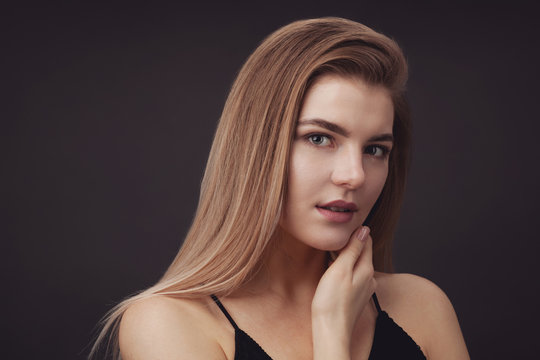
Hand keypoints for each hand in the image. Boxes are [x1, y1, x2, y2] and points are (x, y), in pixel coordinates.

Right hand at [311, 226, 375, 358]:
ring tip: (332, 252)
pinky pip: (353, 276)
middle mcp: (369, 278)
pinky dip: (344, 269)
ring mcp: (364, 289)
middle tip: (335, 236)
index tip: (342, 227)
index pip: (366, 240)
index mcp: (366, 268)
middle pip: (362, 252)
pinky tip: (333, 271)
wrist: (330, 331)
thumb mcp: (340, 269)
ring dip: (346, 257)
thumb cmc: (331, 301)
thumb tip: (363, 230)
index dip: (355, 231)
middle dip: (350, 243)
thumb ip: (352, 249)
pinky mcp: (356, 297)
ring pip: (357, 264)